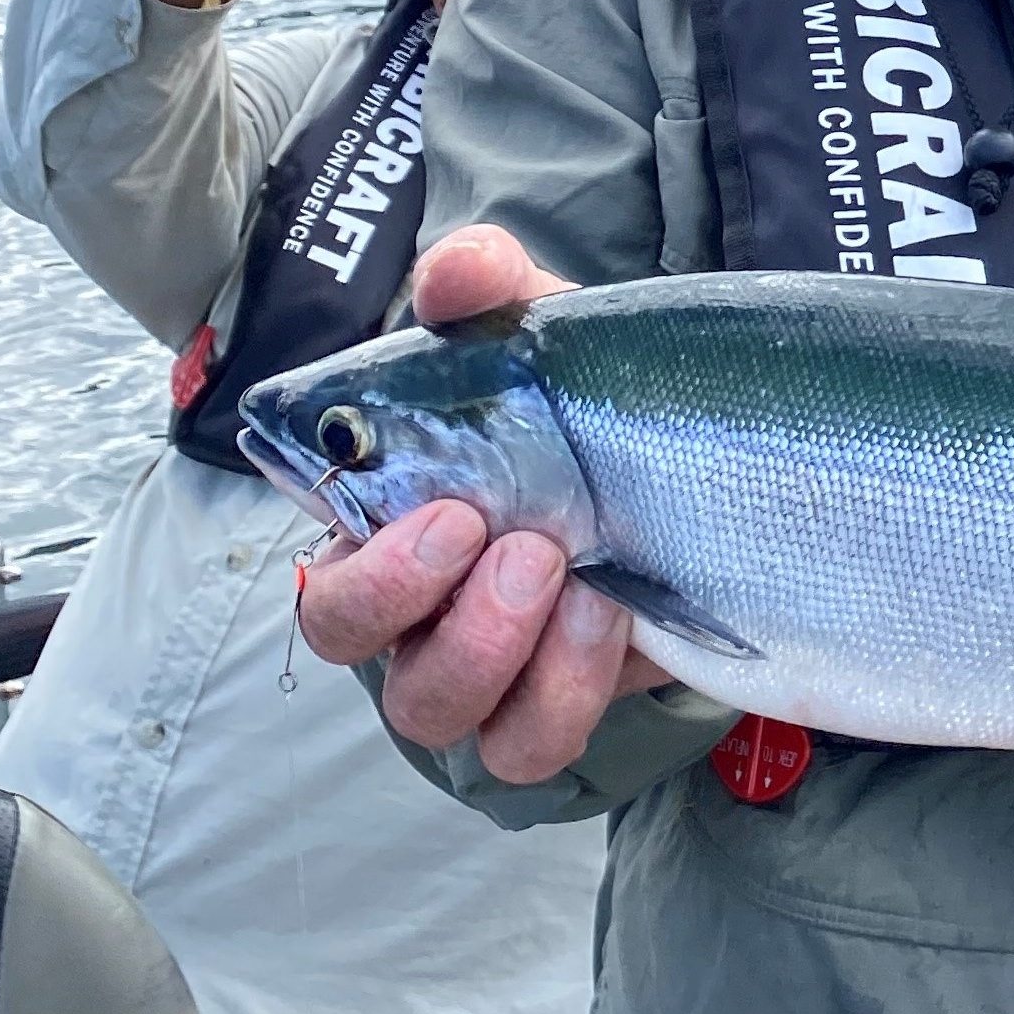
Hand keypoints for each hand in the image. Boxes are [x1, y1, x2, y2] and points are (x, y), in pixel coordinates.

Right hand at [294, 225, 661, 782]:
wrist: (690, 455)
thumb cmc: (576, 397)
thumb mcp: (538, 332)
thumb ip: (486, 286)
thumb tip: (459, 271)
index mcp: (384, 523)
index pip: (323, 584)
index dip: (369, 569)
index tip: (453, 512)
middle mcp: (415, 607)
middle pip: (354, 652)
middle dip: (427, 607)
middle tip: (525, 546)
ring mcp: (485, 664)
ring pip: (437, 712)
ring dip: (502, 653)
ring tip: (580, 578)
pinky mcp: (559, 698)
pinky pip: (528, 741)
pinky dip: (566, 691)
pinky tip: (615, 619)